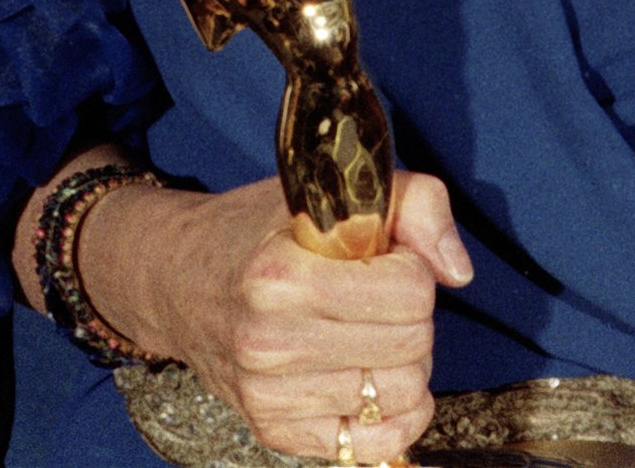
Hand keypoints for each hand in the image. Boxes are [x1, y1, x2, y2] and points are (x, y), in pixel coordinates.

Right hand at [83, 172, 470, 463]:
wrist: (178, 279)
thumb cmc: (258, 233)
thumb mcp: (328, 192)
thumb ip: (412, 204)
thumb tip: (457, 271)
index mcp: (281, 277)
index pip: (412, 290)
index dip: (410, 266)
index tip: (380, 257)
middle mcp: (270, 343)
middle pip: (413, 344)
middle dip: (409, 314)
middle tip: (372, 295)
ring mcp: (270, 395)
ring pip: (403, 393)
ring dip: (399, 361)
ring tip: (362, 331)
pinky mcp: (276, 431)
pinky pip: (380, 442)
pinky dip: (392, 413)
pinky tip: (368, 377)